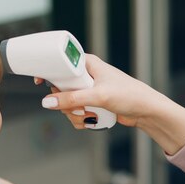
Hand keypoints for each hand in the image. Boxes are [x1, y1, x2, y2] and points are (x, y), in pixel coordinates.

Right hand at [36, 54, 184, 154]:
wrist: (145, 111)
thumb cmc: (128, 95)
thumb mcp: (98, 96)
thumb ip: (72, 99)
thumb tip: (48, 102)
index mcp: (87, 63)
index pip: (59, 62)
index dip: (48, 71)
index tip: (38, 81)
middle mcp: (86, 75)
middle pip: (60, 88)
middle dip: (66, 103)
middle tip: (77, 108)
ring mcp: (88, 91)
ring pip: (67, 103)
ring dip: (74, 114)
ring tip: (88, 116)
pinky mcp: (91, 104)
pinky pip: (75, 113)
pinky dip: (80, 120)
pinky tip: (91, 121)